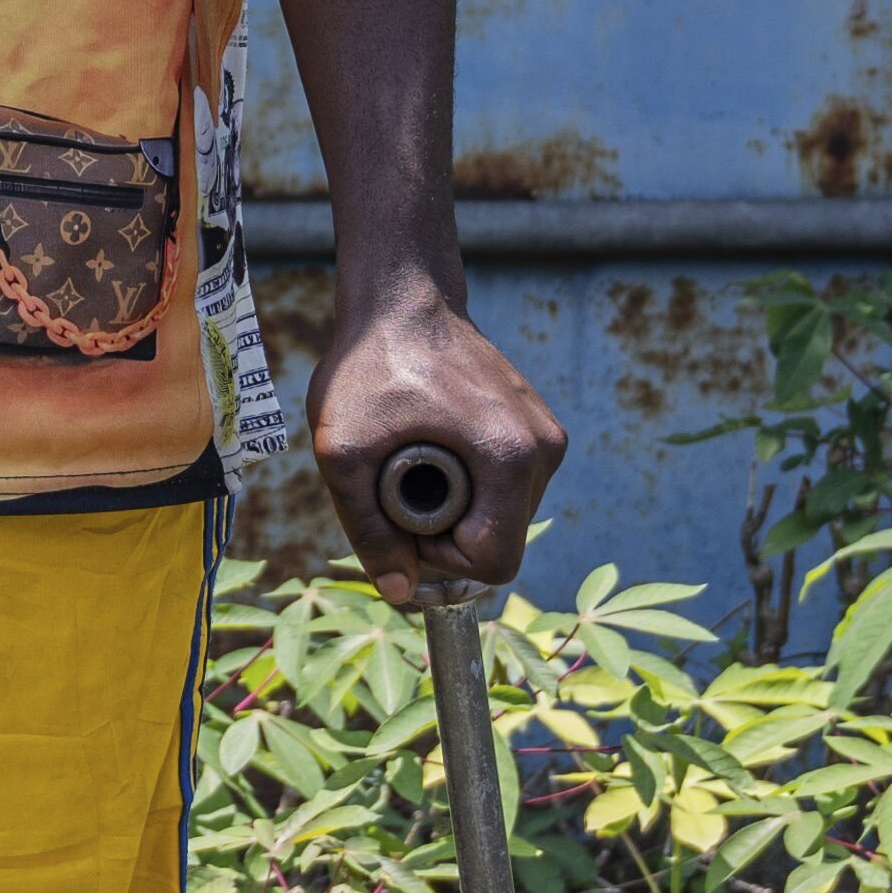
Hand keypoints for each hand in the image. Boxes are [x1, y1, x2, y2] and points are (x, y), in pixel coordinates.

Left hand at [310, 281, 559, 593]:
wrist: (400, 300)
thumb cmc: (369, 367)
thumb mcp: (344, 453)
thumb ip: (368, 530)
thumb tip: (400, 592)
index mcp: (511, 457)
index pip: (496, 562)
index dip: (443, 563)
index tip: (402, 522)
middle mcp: (544, 449)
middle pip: (504, 542)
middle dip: (448, 537)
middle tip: (398, 491)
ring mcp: (547, 436)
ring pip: (508, 517)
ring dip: (461, 513)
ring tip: (415, 466)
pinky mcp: (539, 426)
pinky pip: (511, 488)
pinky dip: (474, 489)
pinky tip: (437, 454)